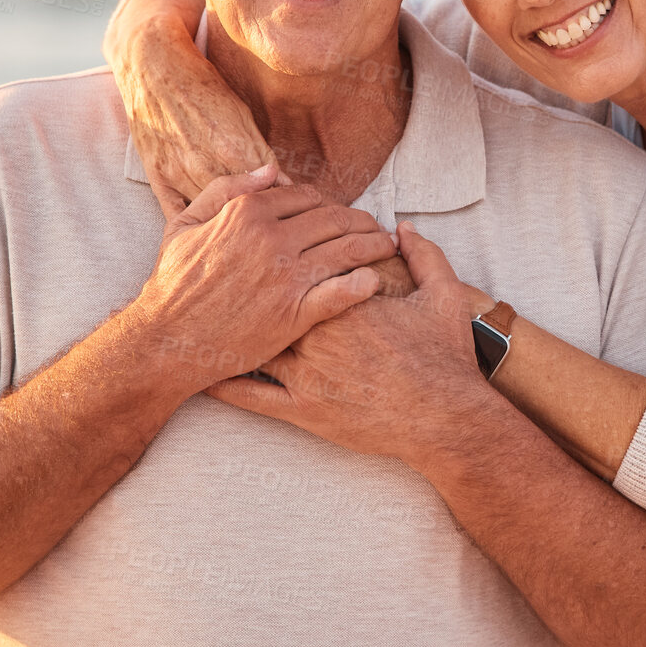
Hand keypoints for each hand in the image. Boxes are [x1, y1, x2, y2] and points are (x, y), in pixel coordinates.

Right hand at [110, 0, 278, 217]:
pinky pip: (181, 214)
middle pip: (242, 209)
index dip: (283, 207)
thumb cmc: (204, 86)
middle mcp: (207, 164)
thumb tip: (286, 185)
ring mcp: (179, 172)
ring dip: (229, 223)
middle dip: (259, 219)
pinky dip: (198, 222)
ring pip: (212, 215)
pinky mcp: (158, 176)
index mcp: (235, 147)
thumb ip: (261, 152)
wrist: (153, 67)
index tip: (293, 216)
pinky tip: (210, 226)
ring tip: (246, 232)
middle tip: (274, 230)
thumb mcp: (242, 114)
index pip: (269, 193)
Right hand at [133, 165, 396, 394]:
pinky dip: (364, 283)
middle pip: (335, 218)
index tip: (339, 213)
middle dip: (362, 220)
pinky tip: (374, 281)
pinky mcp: (295, 313)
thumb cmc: (173, 282)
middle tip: (376, 228)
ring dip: (374, 245)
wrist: (167, 338)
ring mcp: (286, 276)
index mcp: (248, 213)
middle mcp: (272, 238)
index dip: (328, 203)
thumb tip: (271, 170)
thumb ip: (226, 189)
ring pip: (347, 249)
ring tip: (387, 248)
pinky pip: (343, 292)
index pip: (307, 196)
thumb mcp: (185, 224)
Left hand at [205, 222, 496, 463]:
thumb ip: (425, 257)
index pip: (301, 265)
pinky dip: (224, 383)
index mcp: (342, 301)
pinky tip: (202, 373)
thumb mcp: (443, 297)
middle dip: (251, 285)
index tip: (274, 246)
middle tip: (234, 274)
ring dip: (229, 329)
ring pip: (254, 342)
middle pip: (270, 299)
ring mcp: (305, 374)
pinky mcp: (302, 411)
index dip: (285, 253)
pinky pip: (252, 396)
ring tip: (205, 315)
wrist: (444, 418)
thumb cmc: (443, 358)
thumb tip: (406, 228)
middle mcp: (315, 334)